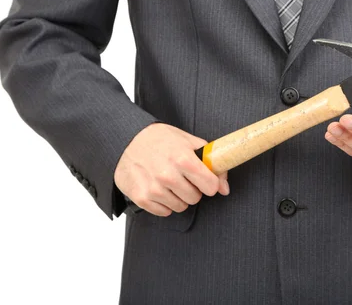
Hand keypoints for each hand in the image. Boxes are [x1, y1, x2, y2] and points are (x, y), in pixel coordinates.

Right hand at [114, 123, 228, 216]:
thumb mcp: (189, 142)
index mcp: (183, 159)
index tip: (204, 180)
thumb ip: (211, 163)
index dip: (210, 183)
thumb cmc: (160, 139)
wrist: (127, 139)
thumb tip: (225, 188)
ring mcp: (154, 188)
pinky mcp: (141, 197)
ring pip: (180, 207)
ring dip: (178, 197)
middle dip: (192, 189)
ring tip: (169, 181)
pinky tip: (158, 187)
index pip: (211, 186)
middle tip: (182, 177)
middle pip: (195, 198)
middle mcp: (168, 175)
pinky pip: (164, 212)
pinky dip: (163, 203)